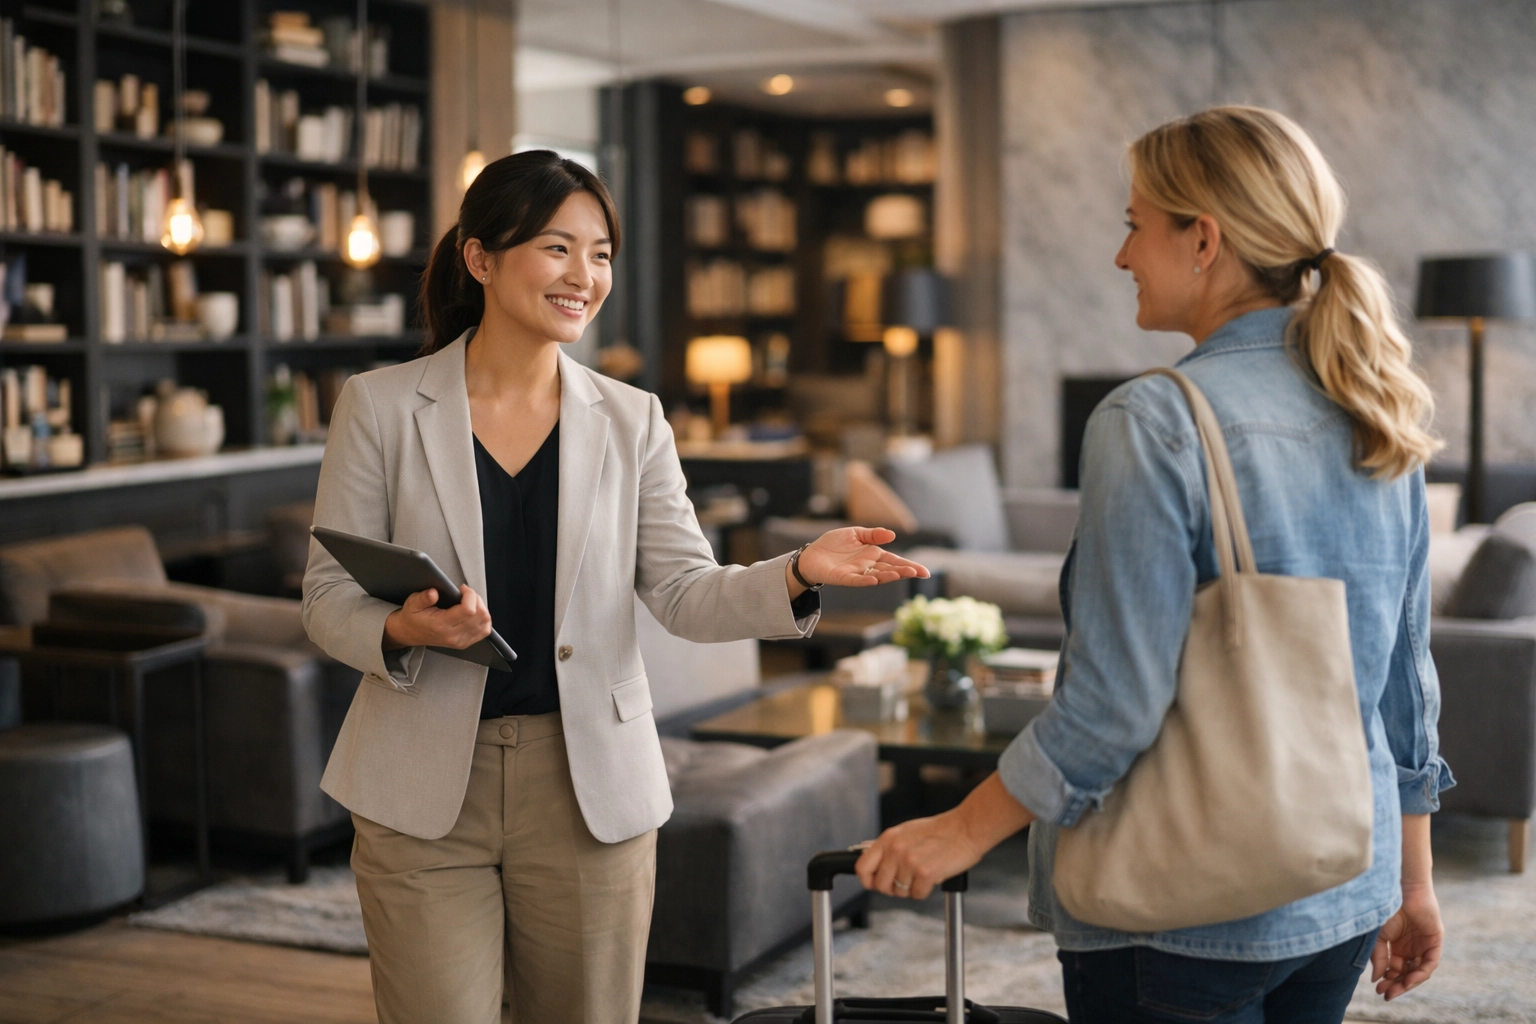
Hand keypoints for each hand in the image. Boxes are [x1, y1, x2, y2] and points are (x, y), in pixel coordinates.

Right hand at [382, 584, 492, 650]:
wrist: (409, 633)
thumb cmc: (413, 617)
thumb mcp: (412, 603)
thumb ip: (423, 598)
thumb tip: (433, 593)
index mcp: (441, 625)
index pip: (468, 610)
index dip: (470, 595)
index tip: (461, 588)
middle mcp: (453, 636)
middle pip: (480, 616)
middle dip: (476, 599)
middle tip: (465, 594)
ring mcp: (460, 641)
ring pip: (485, 623)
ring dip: (481, 608)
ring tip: (470, 602)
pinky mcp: (465, 643)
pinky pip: (484, 631)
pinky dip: (483, 619)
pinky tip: (474, 612)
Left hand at [793, 527, 929, 590]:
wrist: (812, 554)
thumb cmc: (834, 544)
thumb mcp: (855, 533)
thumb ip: (873, 534)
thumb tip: (892, 535)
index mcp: (873, 554)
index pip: (895, 560)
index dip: (909, 566)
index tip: (924, 572)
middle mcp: (868, 566)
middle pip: (889, 569)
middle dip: (903, 571)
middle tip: (918, 573)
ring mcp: (857, 573)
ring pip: (876, 576)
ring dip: (887, 576)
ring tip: (899, 574)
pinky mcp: (844, 578)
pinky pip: (856, 580)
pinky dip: (865, 580)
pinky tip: (874, 580)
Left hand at [855, 810, 984, 900]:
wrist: (966, 828)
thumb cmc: (940, 831)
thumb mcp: (906, 832)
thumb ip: (888, 847)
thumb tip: (870, 861)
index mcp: (888, 838)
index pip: (862, 867)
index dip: (867, 881)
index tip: (875, 884)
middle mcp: (895, 849)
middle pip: (880, 885)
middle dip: (893, 888)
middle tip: (907, 881)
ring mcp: (909, 861)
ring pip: (900, 892)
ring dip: (911, 888)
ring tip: (923, 874)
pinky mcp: (925, 873)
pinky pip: (917, 895)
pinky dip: (925, 891)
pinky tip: (933, 876)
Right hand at [1371, 882, 1442, 1000]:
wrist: (1399, 888)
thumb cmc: (1386, 907)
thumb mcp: (1378, 936)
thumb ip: (1378, 957)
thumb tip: (1375, 979)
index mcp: (1398, 947)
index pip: (1395, 970)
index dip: (1387, 980)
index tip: (1377, 989)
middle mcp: (1412, 948)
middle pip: (1407, 973)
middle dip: (1397, 985)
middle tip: (1386, 994)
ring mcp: (1424, 945)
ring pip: (1419, 971)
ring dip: (1408, 982)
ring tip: (1396, 989)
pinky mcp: (1435, 941)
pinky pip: (1430, 962)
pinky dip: (1421, 972)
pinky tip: (1409, 979)